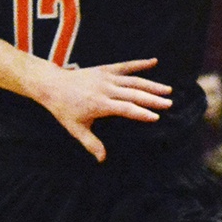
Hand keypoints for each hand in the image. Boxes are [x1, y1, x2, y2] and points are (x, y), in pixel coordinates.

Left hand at [37, 58, 172, 160]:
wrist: (52, 85)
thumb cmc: (64, 109)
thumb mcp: (75, 129)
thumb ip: (91, 143)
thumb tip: (102, 160)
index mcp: (99, 104)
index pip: (124, 108)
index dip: (140, 113)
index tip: (156, 117)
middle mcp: (105, 89)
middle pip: (133, 93)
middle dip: (152, 99)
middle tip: (169, 104)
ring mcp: (106, 77)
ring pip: (133, 80)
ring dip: (151, 84)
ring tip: (167, 90)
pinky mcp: (105, 69)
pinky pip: (125, 65)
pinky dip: (140, 63)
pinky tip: (154, 61)